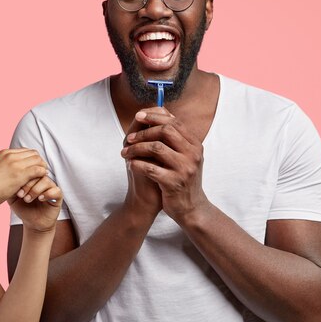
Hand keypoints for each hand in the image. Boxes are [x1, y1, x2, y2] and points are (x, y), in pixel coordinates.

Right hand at [0, 149, 47, 210]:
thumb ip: (8, 166)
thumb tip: (18, 169)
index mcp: (5, 153)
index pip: (26, 150)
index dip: (32, 159)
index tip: (34, 167)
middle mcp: (11, 155)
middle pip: (34, 153)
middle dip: (39, 162)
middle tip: (41, 172)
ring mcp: (16, 164)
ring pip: (38, 160)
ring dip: (42, 168)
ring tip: (41, 177)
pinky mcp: (20, 174)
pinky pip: (38, 170)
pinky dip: (42, 174)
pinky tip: (40, 180)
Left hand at [9, 176, 62, 232]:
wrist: (32, 223)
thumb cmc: (23, 208)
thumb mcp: (13, 197)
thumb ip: (10, 187)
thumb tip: (6, 178)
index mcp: (32, 178)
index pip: (29, 169)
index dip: (23, 177)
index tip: (15, 189)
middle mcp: (42, 180)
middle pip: (38, 173)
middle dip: (28, 184)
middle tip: (21, 195)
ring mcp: (51, 187)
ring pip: (46, 180)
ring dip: (35, 190)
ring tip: (28, 199)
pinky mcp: (58, 196)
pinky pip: (56, 190)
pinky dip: (47, 194)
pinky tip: (40, 199)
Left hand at [121, 108, 208, 223]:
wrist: (191, 208)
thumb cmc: (181, 179)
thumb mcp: (184, 157)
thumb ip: (174, 138)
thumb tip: (156, 113)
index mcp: (195, 145)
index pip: (174, 122)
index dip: (155, 116)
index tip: (138, 116)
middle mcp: (193, 154)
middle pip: (166, 131)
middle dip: (143, 132)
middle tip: (128, 138)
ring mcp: (184, 169)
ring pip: (156, 148)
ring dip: (136, 148)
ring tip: (125, 153)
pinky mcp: (174, 183)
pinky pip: (150, 168)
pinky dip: (137, 164)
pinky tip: (130, 165)